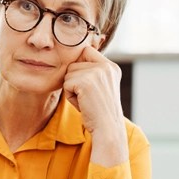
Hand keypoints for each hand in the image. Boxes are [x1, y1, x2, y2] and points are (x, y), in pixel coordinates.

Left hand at [63, 46, 127, 166]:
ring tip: (86, 100)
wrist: (107, 128)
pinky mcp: (85, 82)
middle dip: (74, 80)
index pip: (87, 50)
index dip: (79, 62)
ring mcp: (96, 73)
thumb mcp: (101, 87)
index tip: (83, 80)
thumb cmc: (100, 111)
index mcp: (111, 67)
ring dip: (72, 89)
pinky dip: (70, 96)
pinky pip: (66, 84)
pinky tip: (82, 104)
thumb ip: (92, 73)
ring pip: (68, 74)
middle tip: (87, 96)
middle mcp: (106, 67)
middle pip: (74, 64)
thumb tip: (71, 61)